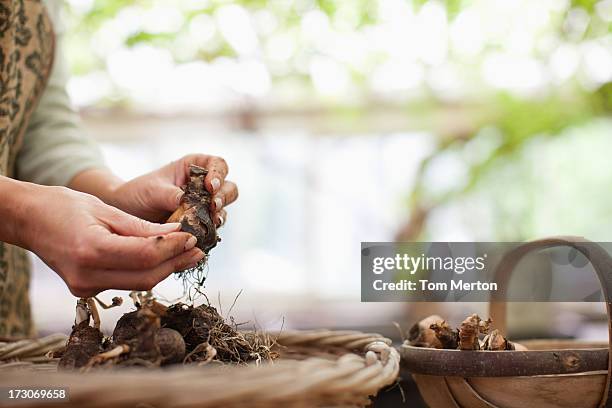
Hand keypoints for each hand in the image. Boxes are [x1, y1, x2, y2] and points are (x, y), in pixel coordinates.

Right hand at [17, 183, 204, 296]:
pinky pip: (125, 282)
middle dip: (175, 262)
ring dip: (165, 268)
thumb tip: (178, 231)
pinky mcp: (85, 290)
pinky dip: (146, 270)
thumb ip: (142, 226)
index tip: (192, 237)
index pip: (145, 256)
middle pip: (146, 277)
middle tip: (198, 249)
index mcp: (91, 251)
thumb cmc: (63, 206)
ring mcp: (84, 287)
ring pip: (138, 283)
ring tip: (187, 253)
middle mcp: (87, 275)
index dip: (173, 247)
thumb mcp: (106, 209)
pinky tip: (163, 258)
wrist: (27, 220)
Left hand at [109, 154, 237, 224]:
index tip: (210, 186)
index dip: (219, 174)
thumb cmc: (139, 193)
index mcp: (195, 168)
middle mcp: (204, 186)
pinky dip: (210, 231)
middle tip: (214, 205)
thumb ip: (171, 194)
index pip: (218, 165)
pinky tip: (204, 234)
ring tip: (213, 222)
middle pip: (228, 188)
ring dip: (220, 215)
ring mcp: (204, 206)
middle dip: (224, 197)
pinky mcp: (201, 225)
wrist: (127, 213)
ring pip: (223, 209)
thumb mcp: (153, 190)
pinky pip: (212, 228)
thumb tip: (187, 202)